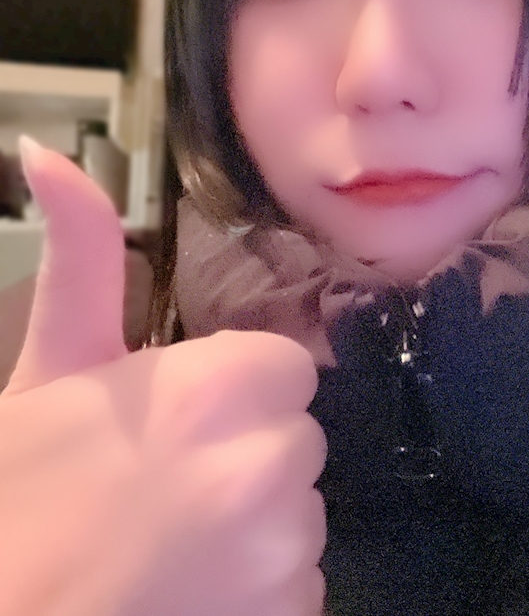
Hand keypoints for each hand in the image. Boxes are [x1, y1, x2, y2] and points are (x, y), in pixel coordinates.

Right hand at [0, 139, 325, 615]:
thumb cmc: (17, 502)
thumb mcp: (50, 372)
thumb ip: (84, 260)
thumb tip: (47, 156)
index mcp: (223, 387)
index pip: (284, 371)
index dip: (233, 395)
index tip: (179, 424)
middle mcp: (273, 463)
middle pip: (297, 438)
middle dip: (246, 455)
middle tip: (164, 490)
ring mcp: (289, 551)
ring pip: (300, 512)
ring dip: (254, 526)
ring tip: (169, 549)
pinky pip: (299, 583)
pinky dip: (260, 591)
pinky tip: (189, 595)